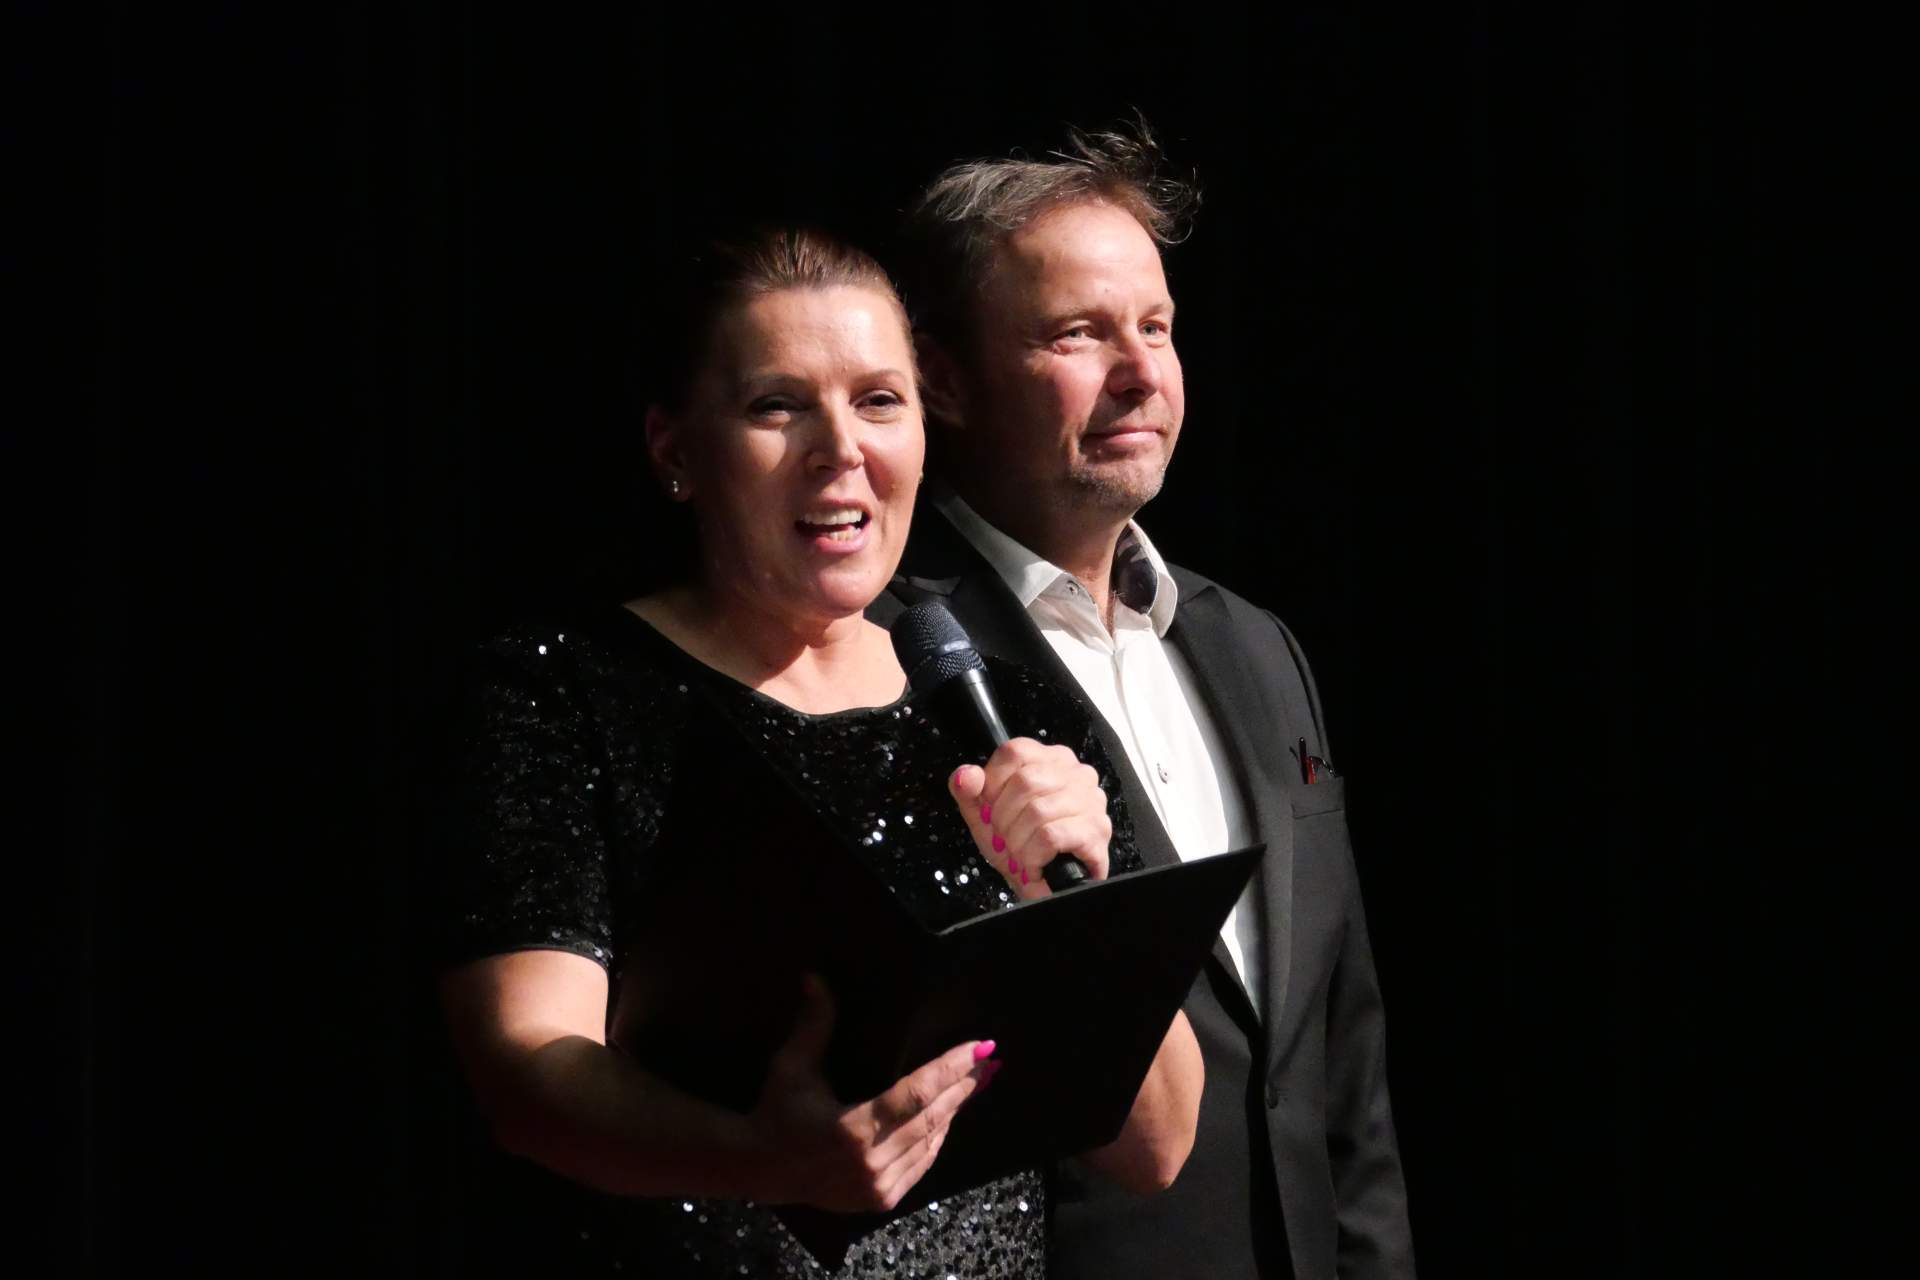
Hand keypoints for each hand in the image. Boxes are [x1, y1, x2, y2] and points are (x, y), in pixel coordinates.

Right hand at [746, 975, 993, 1211]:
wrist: (759, 1168)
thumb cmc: (776, 1112)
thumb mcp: (791, 1067)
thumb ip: (813, 1024)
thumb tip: (815, 977)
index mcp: (853, 1130)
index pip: (917, 1093)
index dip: (952, 1069)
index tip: (982, 1047)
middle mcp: (872, 1163)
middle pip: (934, 1117)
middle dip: (965, 1086)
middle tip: (991, 1060)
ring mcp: (879, 1187)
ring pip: (932, 1142)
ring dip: (954, 1111)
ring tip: (976, 1082)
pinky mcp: (881, 1200)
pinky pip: (921, 1164)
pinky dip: (937, 1138)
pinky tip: (948, 1117)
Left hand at [948, 737, 1111, 899]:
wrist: (1046, 888)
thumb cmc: (1020, 846)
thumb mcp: (985, 816)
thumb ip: (968, 791)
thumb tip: (967, 774)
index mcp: (1050, 759)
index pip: (1015, 751)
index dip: (994, 784)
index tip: (992, 809)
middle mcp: (1076, 773)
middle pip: (1026, 781)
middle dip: (1004, 819)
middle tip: (1006, 838)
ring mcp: (1091, 801)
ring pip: (1038, 811)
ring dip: (1019, 843)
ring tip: (1021, 854)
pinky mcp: (1097, 830)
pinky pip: (1051, 836)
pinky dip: (1034, 856)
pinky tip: (1035, 864)